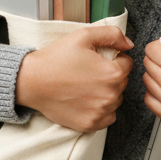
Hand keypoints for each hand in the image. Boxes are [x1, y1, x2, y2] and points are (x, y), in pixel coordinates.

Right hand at [15, 25, 133, 132]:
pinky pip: (108, 117)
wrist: (31, 81)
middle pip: (122, 83)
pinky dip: (101, 110)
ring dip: (107, 93)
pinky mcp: (90, 124)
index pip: (127, 64)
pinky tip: (86, 100)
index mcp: (112, 73)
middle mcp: (110, 95)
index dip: (115, 58)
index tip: (99, 60)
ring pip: (116, 100)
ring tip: (86, 85)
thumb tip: (128, 44)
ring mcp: (100, 112)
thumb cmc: (55, 59)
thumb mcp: (83, 36)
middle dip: (111, 75)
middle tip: (89, 71)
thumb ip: (112, 35)